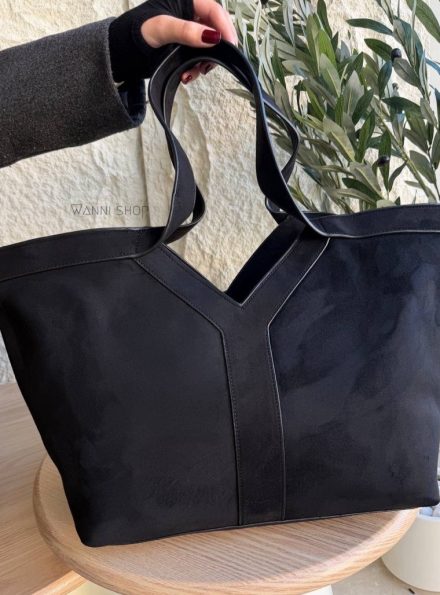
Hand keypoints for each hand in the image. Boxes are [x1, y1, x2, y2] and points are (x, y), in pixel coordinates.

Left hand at [109, 0, 237, 84]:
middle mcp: (191, 15)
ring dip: (203, 63)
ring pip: (209, 47)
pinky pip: (199, 58)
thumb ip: (186, 32)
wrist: (124, 52)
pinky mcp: (186, 48)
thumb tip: (213, 37)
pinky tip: (186, 76)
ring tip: (192, 73)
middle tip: (208, 65)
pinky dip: (195, 69)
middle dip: (214, 50)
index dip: (225, 28)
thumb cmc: (138, 32)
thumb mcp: (162, 28)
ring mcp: (190, 33)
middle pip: (215, 30)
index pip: (214, 10)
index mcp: (187, 1)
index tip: (230, 47)